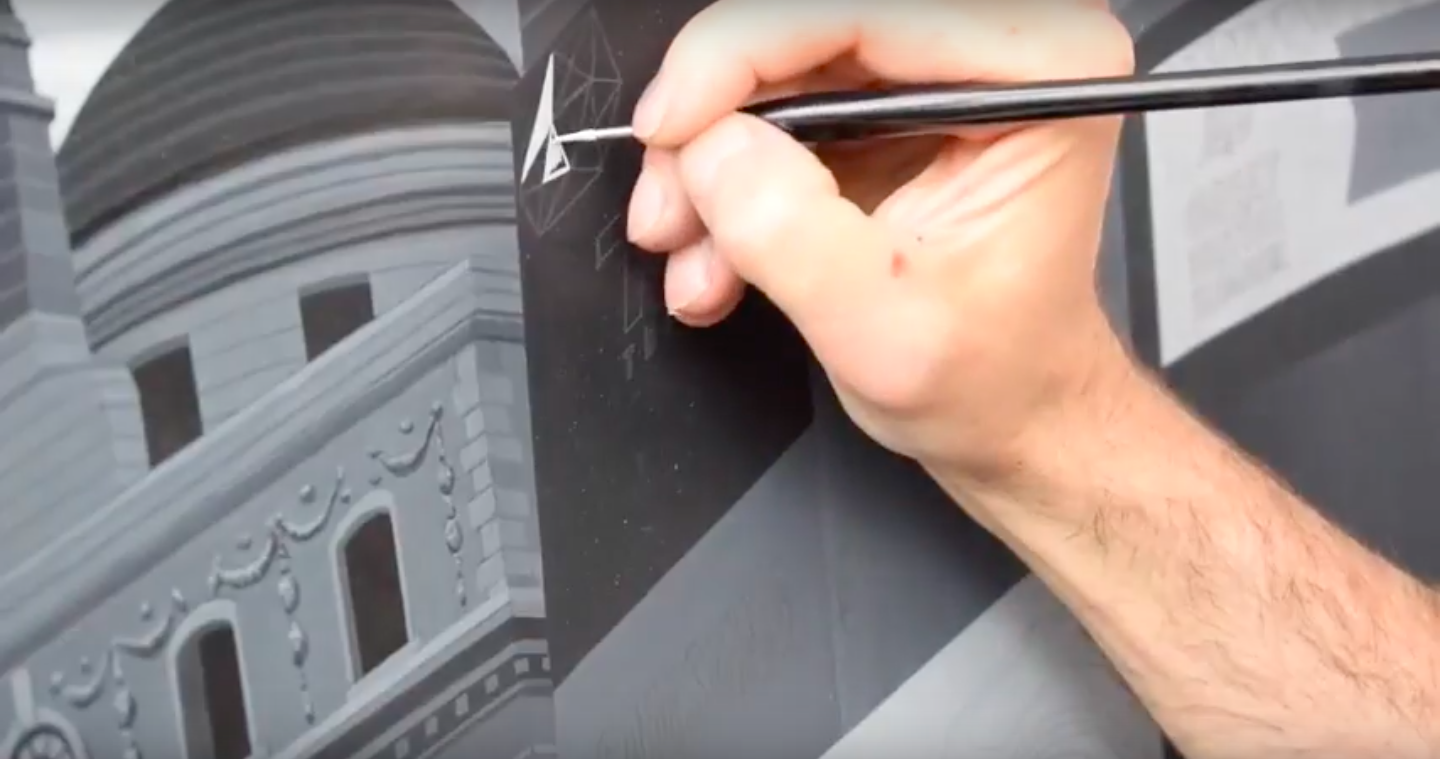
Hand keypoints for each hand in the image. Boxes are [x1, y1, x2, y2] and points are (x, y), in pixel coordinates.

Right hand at [625, 2, 1138, 486]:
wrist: (1002, 414)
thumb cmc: (989, 376)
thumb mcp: (882, 331)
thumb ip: (792, 234)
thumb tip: (711, 149)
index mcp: (1040, 77)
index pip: (866, 13)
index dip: (744, 54)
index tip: (673, 124)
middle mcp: (994, 54)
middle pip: (807, 26)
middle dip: (716, 115)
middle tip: (670, 201)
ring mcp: (933, 73)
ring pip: (774, 63)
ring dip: (709, 158)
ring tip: (692, 249)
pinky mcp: (885, 102)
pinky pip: (773, 101)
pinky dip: (725, 175)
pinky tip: (717, 249)